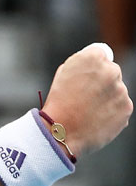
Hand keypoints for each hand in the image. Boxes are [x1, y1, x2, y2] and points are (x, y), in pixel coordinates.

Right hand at [41, 42, 132, 157]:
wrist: (61, 131)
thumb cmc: (58, 102)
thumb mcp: (63, 74)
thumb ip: (83, 65)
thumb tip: (96, 66)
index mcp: (92, 58)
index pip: (101, 54)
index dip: (91, 66)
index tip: (85, 76)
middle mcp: (111, 70)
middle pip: (112, 71)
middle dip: (102, 81)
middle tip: (86, 96)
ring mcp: (121, 90)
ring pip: (117, 90)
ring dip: (107, 97)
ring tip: (88, 110)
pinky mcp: (127, 107)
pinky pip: (121, 106)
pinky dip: (111, 112)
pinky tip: (96, 118)